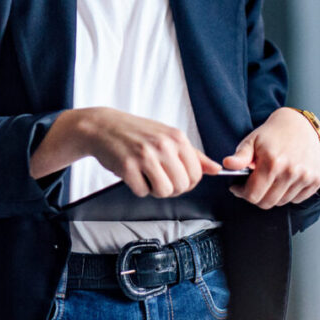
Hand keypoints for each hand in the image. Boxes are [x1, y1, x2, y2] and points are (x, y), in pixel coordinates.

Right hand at [30, 107, 220, 196]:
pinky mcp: (127, 167)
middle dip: (171, 188)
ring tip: (146, 176)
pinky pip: (142, 192)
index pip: (196, 174)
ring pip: (164, 192)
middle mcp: (163, 145)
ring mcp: (145, 156)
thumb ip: (194, 155)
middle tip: (158, 177)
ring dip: (154, 190)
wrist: (103, 126)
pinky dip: (137, 188)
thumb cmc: (137, 132)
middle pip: (181, 186)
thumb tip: (216, 169)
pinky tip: (132, 173)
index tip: (175, 177)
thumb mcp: (168, 136)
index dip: (187, 182)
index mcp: (176, 138)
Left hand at [222, 107, 319, 208]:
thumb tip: (227, 165)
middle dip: (257, 197)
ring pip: (283, 202)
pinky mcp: (317, 179)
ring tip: (271, 180)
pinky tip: (285, 180)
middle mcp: (291, 171)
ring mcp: (306, 176)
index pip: (253, 195)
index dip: (242, 193)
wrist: (300, 124)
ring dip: (274, 195)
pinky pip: (298, 199)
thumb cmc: (273, 133)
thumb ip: (240, 156)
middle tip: (254, 185)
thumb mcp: (252, 141)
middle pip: (268, 202)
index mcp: (273, 162)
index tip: (239, 188)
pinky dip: (290, 194)